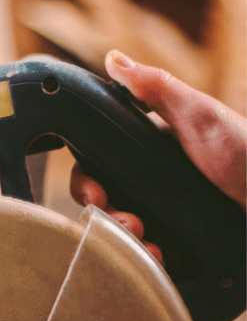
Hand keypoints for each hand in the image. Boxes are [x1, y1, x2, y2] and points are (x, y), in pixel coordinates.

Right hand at [71, 51, 246, 259]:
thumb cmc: (244, 151)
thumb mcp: (199, 115)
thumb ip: (156, 88)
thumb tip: (114, 60)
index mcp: (148, 152)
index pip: (99, 168)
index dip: (89, 184)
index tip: (96, 195)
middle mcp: (152, 185)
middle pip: (105, 206)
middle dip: (108, 217)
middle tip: (130, 222)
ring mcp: (164, 216)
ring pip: (123, 236)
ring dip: (126, 242)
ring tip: (147, 241)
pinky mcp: (178, 245)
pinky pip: (148, 257)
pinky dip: (148, 260)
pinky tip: (159, 257)